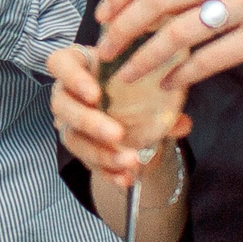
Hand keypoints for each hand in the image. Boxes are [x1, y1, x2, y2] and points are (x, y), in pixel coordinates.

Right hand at [48, 44, 187, 188]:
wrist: (136, 109)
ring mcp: (69, 122)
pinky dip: (107, 172)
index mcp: (78, 64)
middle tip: (117, 134)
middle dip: (89, 123)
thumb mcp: (149, 82)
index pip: (60, 63)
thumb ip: (164, 98)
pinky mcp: (79, 147)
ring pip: (73, 139)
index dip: (73, 78)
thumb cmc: (135, 82)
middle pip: (62, 106)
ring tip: (131, 161)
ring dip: (101, 153)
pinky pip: (86, 162)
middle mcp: (66, 92)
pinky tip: (125, 178)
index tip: (95, 94)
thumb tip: (182, 123)